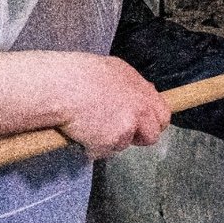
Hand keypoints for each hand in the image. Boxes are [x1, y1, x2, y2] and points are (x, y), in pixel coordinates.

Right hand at [47, 52, 171, 158]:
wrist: (61, 86)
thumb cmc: (80, 75)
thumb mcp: (114, 70)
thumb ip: (132, 87)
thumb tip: (144, 94)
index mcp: (142, 91)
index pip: (163, 114)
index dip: (152, 122)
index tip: (142, 125)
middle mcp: (140, 109)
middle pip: (152, 135)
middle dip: (138, 138)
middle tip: (118, 133)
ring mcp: (127, 127)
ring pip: (124, 145)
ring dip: (110, 141)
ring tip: (90, 124)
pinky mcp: (110, 142)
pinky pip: (102, 152)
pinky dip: (91, 147)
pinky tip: (80, 131)